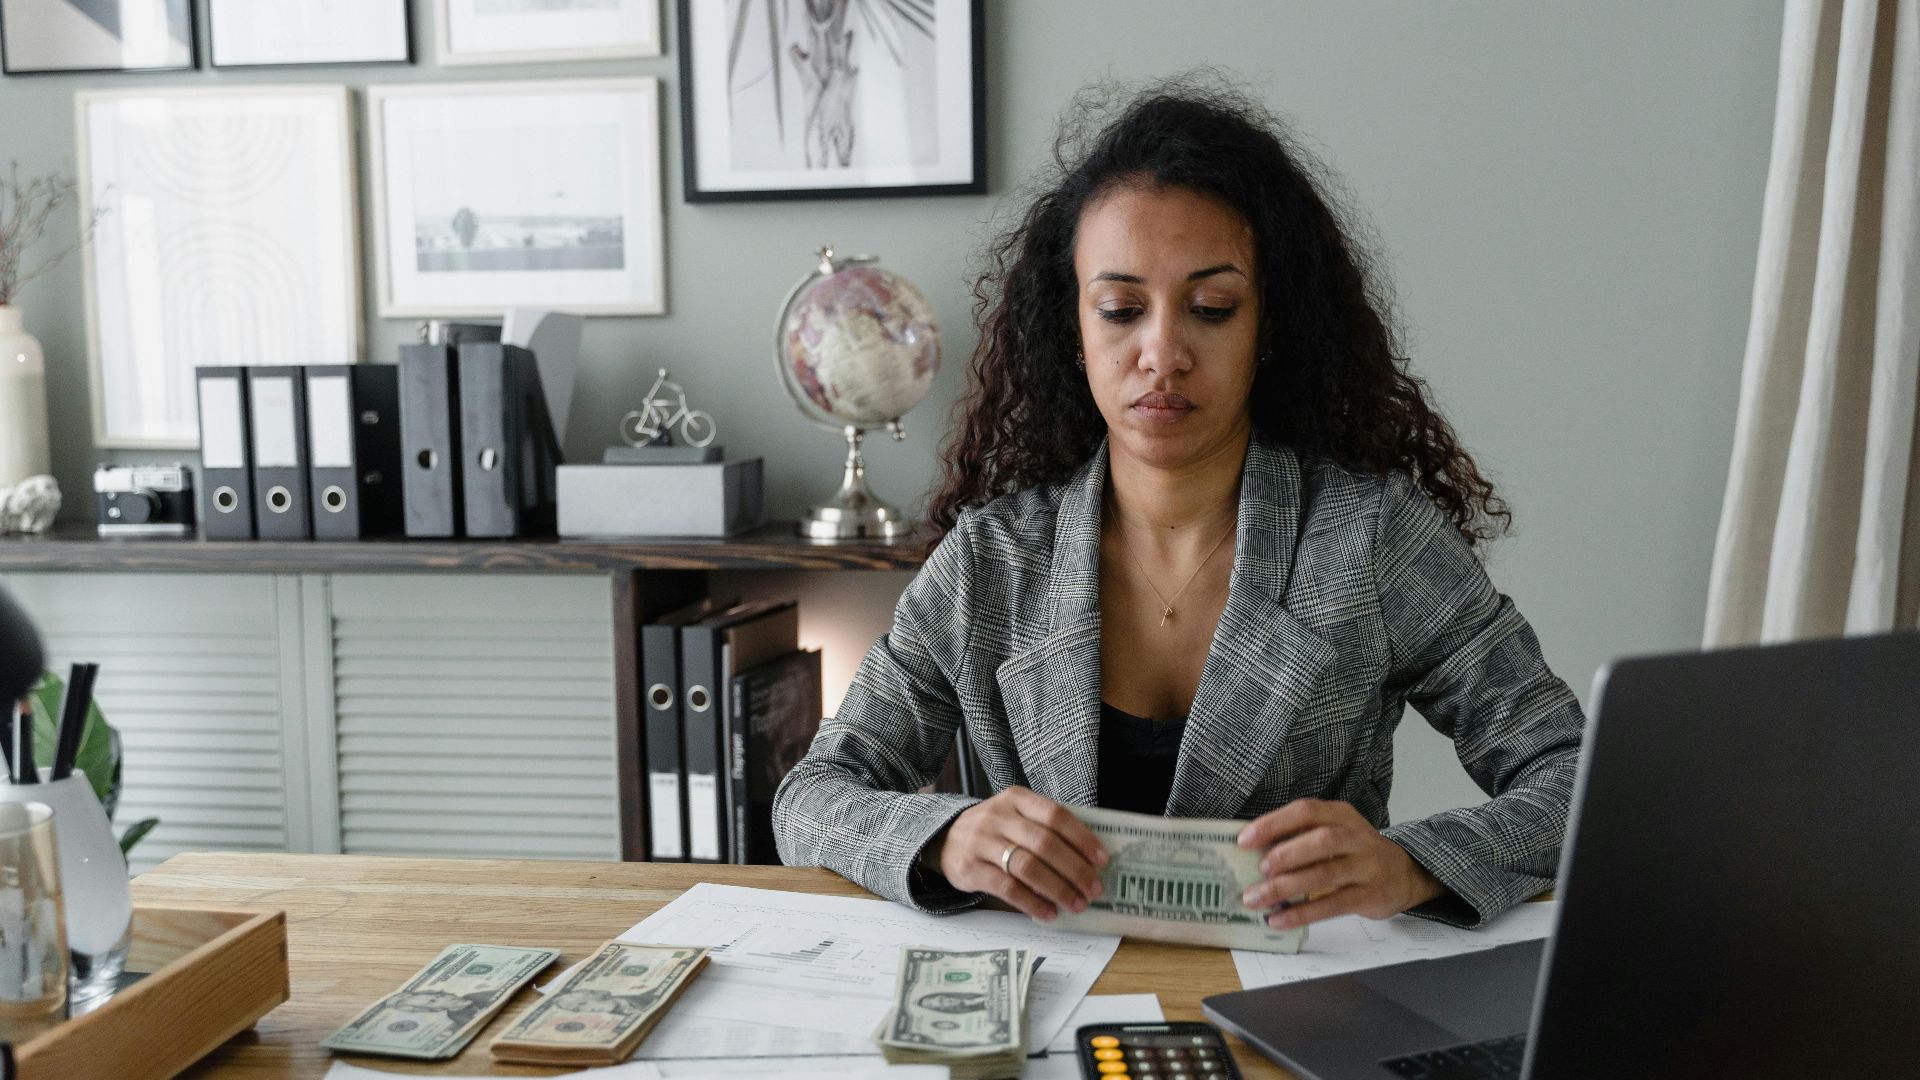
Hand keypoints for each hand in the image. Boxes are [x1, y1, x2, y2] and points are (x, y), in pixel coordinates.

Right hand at [927, 786, 1107, 921]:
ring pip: (1027, 866)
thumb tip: (1089, 861)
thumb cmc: (994, 831)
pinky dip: (1031, 903)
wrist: (944, 839)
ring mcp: (981, 842)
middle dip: (1075, 870)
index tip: (1102, 860)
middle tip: (1094, 890)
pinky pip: (1007, 888)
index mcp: (1016, 799)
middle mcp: (998, 817)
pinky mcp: (970, 868)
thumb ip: (1045, 829)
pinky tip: (1048, 913)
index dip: (1082, 838)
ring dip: (1057, 889)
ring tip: (1076, 904)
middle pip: (1045, 843)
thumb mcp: (1015, 816)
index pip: (1055, 815)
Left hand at [1236, 798, 1444, 929]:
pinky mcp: (1370, 896)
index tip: (1244, 840)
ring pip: (1325, 874)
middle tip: (1259, 870)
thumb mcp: (1336, 832)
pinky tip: (1279, 919)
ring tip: (1257, 899)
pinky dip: (1302, 913)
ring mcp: (1366, 867)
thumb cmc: (1356, 852)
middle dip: (1286, 854)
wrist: (1406, 873)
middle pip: (1321, 840)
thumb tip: (1251, 851)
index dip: (1274, 823)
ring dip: (1287, 888)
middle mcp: (1356, 837)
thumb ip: (1301, 836)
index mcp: (1341, 815)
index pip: (1306, 811)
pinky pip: (1333, 905)